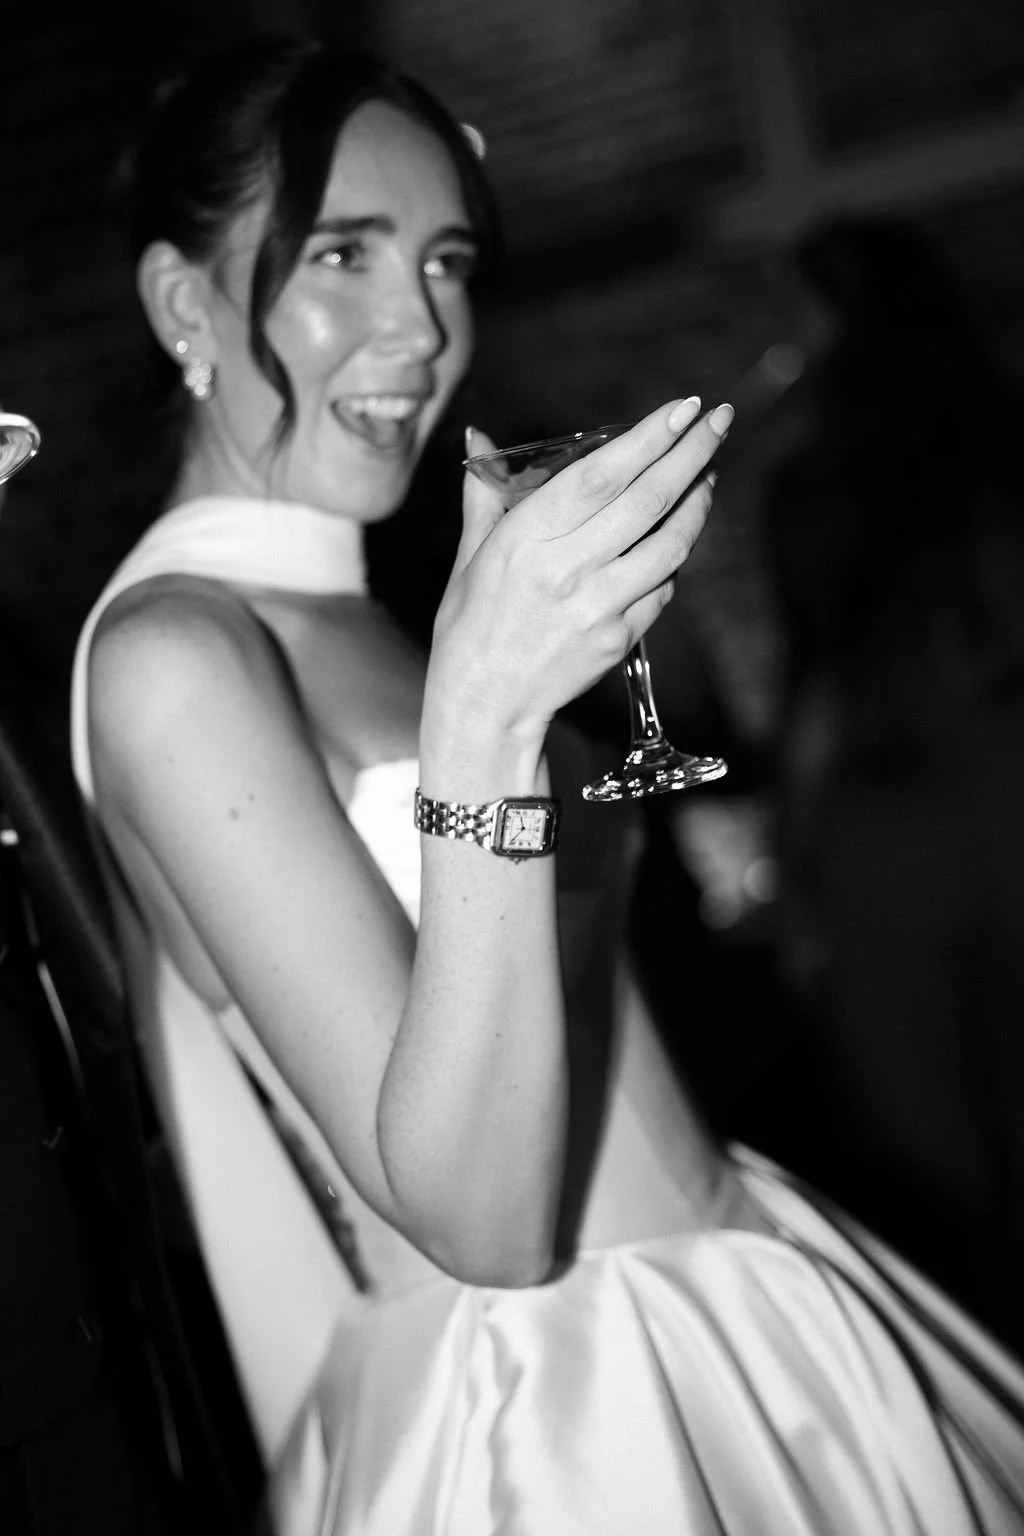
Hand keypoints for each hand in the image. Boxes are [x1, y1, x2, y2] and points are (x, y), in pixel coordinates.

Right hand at [428, 397, 731, 743]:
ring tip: (708, 473)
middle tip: (719, 420)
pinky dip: (675, 557)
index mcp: (525, 538)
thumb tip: (480, 437)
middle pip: (647, 500)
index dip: (648, 438)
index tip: (683, 408)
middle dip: (691, 453)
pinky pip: (663, 588)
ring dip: (697, 503)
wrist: (485, 703)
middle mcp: (566, 569)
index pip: (599, 475)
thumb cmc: (471, 625)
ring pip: (669, 543)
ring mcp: (598, 607)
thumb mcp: (469, 555)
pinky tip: (679, 534)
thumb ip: (485, 493)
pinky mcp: (619, 639)